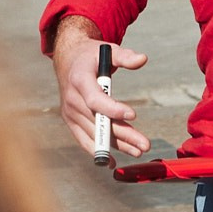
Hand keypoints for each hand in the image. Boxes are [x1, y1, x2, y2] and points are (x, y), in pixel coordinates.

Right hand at [51, 16, 150, 158]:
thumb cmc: (90, 55)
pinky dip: (98, 150)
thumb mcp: (107, 50)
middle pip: (99, 121)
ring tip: (138, 150)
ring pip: (96, 133)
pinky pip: (84, 140)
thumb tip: (142, 59)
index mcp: (79, 80)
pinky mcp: (70, 122)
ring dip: (117, 144)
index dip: (112, 109)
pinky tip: (112, 161)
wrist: (67, 61)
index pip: (95, 99)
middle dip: (123, 134)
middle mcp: (72, 99)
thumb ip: (124, 56)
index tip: (133, 114)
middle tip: (144, 144)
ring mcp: (70, 113)